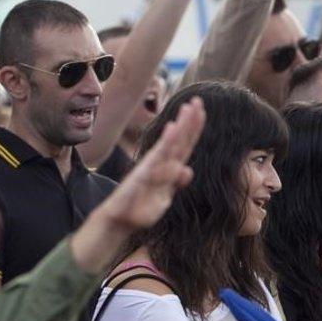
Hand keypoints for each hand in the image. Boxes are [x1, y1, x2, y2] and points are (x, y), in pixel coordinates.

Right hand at [99, 97, 204, 230]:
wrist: (119, 220)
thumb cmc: (140, 208)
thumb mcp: (163, 197)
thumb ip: (175, 183)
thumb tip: (187, 170)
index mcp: (167, 168)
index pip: (184, 146)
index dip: (194, 129)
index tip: (202, 111)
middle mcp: (159, 163)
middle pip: (179, 139)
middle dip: (190, 120)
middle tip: (198, 100)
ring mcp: (152, 166)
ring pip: (171, 143)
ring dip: (181, 125)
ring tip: (189, 107)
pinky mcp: (143, 174)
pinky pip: (158, 156)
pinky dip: (166, 141)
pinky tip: (172, 128)